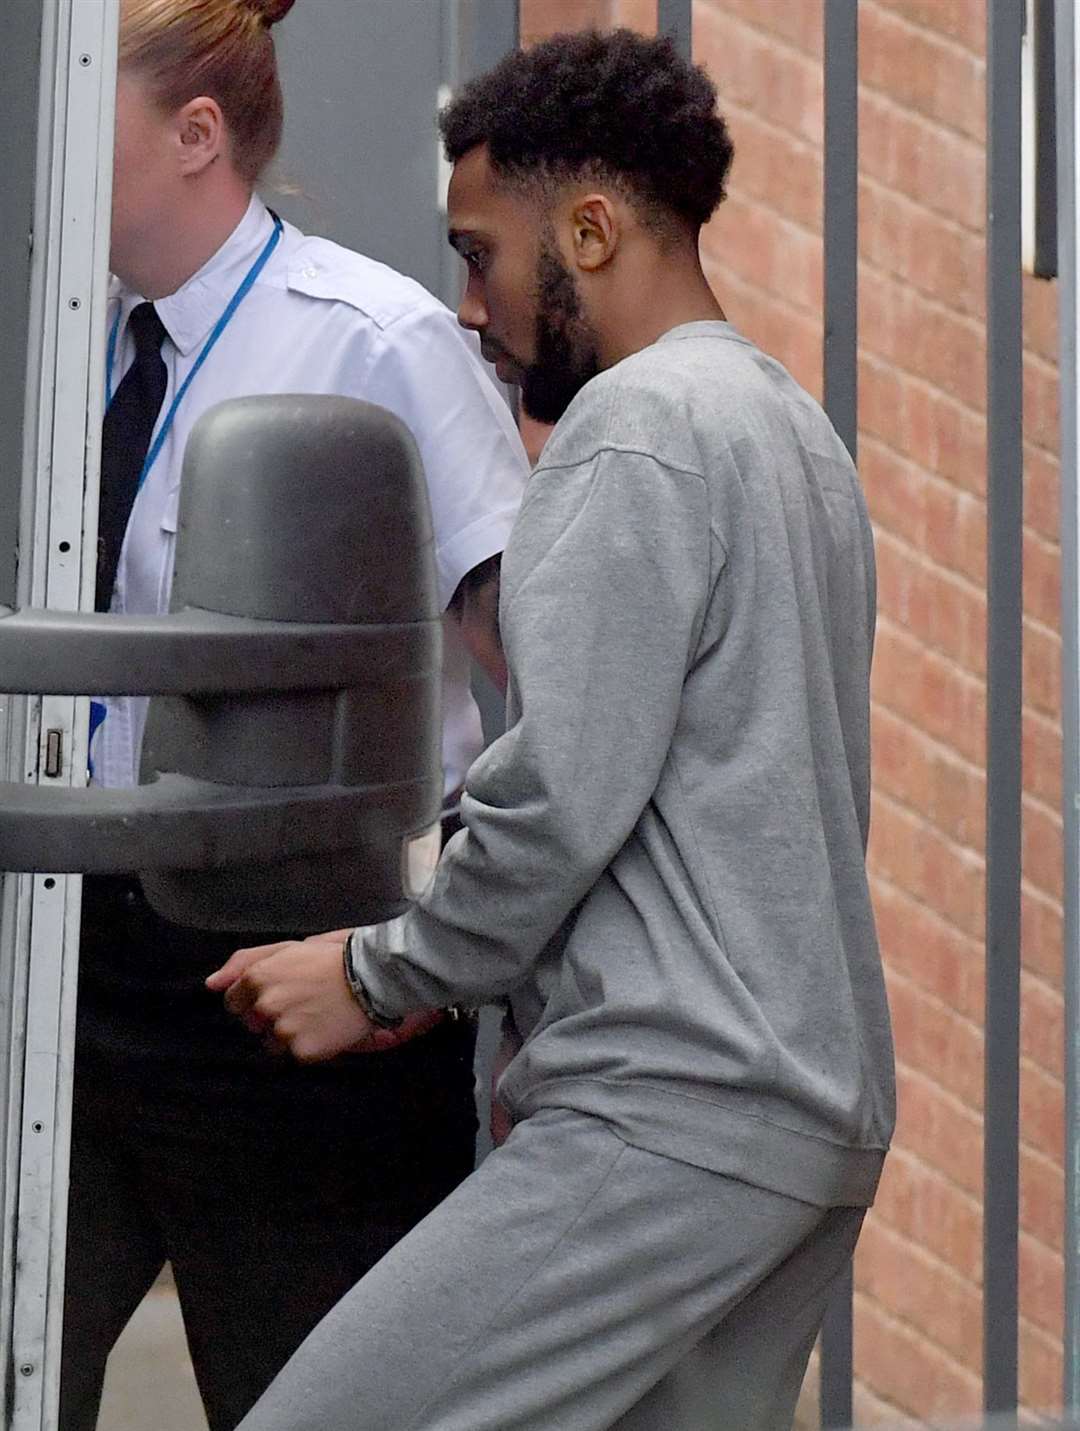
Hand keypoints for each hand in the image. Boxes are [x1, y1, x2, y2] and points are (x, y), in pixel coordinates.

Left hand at [207, 932, 442, 1062]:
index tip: (281, 992)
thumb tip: (210, 984)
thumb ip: (243, 962)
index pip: (235, 1002)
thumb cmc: (328, 959)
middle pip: (253, 1023)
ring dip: (289, 1033)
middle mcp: (265, 1005)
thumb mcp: (285, 949)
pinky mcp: (302, 1051)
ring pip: (273, 1042)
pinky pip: (296, 1054)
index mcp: (256, 978)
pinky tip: (325, 1028)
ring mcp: (283, 1030)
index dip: (256, 998)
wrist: (370, 977)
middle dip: (271, 1016)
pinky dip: (309, 1045)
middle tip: (303, 1001)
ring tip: (316, 1014)